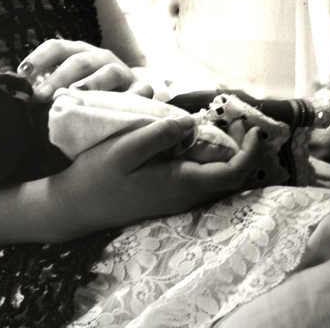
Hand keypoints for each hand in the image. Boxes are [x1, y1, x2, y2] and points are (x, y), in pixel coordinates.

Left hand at [18, 39, 153, 101]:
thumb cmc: (91, 90)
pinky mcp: (141, 88)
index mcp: (79, 52)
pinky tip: (119, 108)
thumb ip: (47, 84)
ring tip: (77, 94)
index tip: (21, 73)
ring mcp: (122, 71)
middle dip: (58, 77)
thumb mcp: (70, 81)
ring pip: (108, 72)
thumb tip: (17, 90)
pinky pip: (140, 91)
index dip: (38, 57)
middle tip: (41, 95)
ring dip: (92, 83)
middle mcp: (100, 57)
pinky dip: (133, 97)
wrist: (131, 92)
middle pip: (79, 60)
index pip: (56, 47)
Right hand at [44, 118, 263, 240]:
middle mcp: (185, 196)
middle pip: (231, 179)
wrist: (77, 207)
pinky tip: (199, 144)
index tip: (252, 128)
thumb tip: (190, 123)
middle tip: (237, 122)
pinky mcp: (167, 199)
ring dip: (229, 157)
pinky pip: (203, 183)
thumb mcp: (124, 148)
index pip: (232, 173)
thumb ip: (159, 134)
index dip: (249, 152)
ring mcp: (176, 200)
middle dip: (243, 151)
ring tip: (224, 129)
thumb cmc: (97, 175)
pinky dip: (212, 163)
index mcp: (180, 183)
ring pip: (217, 182)